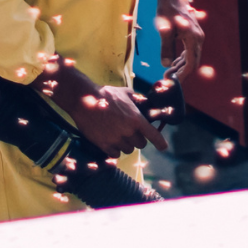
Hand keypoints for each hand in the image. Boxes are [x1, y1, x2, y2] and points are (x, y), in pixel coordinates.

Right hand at [37, 64, 169, 156]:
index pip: (153, 135)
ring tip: (118, 134)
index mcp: (136, 119)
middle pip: (140, 144)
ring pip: (128, 150)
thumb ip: (138, 100)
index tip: (163, 147)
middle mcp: (128, 131)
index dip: (160, 142)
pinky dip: (115, 149)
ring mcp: (116, 139)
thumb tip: (146, 104)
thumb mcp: (126, 93)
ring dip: (126, 144)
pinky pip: (115, 154)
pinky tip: (110, 140)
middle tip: (129, 131)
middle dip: (137, 139)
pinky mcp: (104, 145)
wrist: (84, 100)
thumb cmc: (105, 94)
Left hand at [159, 0, 205, 83]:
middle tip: (166, 78)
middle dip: (181, 72)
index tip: (172, 82)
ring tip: (167, 72)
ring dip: (180, 66)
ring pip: (191, 57)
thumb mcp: (164, 31)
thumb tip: (166, 65)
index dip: (182, 75)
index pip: (191, 64)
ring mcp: (196, 36)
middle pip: (192, 62)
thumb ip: (166, 49)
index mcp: (194, 39)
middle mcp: (198, 38)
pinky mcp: (192, 34)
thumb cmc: (167, 11)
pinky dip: (182, 58)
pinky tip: (173, 63)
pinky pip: (189, 51)